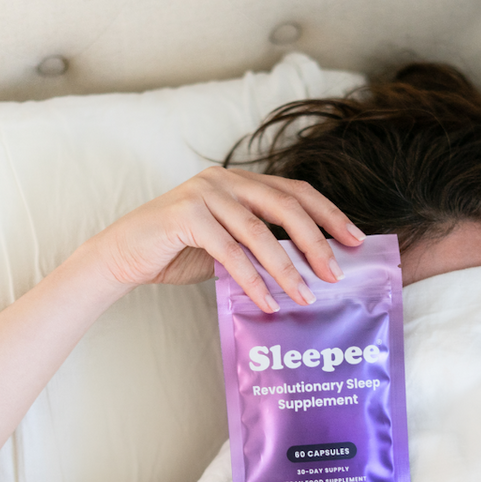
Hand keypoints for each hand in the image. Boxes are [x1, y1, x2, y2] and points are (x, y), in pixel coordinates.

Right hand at [94, 167, 364, 312]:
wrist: (123, 255)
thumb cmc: (179, 251)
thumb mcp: (230, 243)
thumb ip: (263, 243)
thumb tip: (311, 267)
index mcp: (242, 181)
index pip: (296, 192)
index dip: (329, 215)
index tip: (356, 240)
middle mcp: (226, 179)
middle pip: (285, 206)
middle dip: (316, 241)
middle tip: (336, 272)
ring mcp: (204, 193)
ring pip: (258, 231)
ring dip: (286, 267)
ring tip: (306, 295)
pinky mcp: (185, 215)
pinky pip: (229, 251)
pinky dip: (251, 278)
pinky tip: (267, 302)